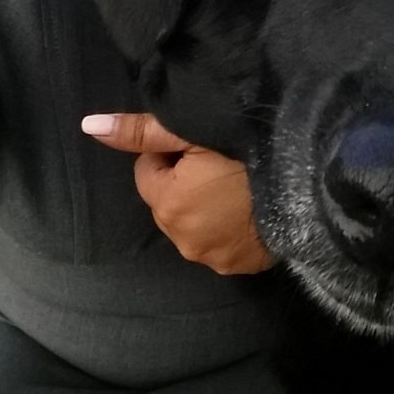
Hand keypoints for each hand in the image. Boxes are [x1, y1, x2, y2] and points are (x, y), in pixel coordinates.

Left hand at [81, 112, 273, 274]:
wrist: (305, 184)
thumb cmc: (247, 152)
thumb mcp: (191, 132)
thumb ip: (140, 132)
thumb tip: (88, 127)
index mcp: (167, 202)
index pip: (148, 172)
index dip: (170, 156)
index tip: (199, 148)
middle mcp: (182, 237)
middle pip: (168, 201)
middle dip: (184, 184)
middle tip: (220, 165)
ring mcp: (210, 256)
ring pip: (191, 224)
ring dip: (203, 208)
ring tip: (235, 188)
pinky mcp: (236, 267)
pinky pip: (217, 243)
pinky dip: (225, 230)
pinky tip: (245, 211)